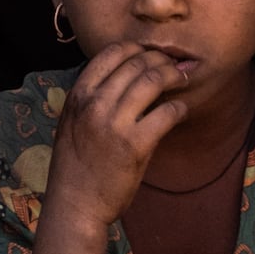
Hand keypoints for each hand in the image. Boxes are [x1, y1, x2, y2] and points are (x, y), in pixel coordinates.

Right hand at [42, 38, 206, 231]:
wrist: (75, 205)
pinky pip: (166, 112)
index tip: (150, 55)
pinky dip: (179, 107)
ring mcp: (114, 124)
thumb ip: (91, 99)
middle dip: (161, 60)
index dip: (137, 48)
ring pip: (153, 80)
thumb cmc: (75, 166)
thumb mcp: (72, 123)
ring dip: (173, 76)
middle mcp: (94, 104)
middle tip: (173, 66)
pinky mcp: (135, 145)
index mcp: (78, 96)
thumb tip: (122, 76)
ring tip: (182, 80)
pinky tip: (181, 110)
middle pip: (136, 62)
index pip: (111, 52)